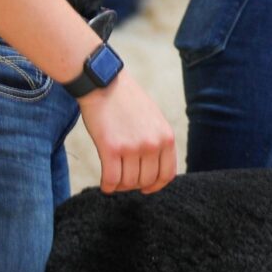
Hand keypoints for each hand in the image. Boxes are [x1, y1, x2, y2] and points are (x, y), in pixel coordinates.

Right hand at [79, 74, 177, 193]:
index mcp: (166, 137)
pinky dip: (107, 186)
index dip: (156, 186)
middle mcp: (152, 144)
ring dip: (120, 185)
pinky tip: (105, 183)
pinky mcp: (111, 148)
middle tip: (124, 179)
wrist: (103, 83)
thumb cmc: (127, 101)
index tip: (146, 188)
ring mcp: (132, 147)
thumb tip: (156, 168)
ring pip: (128, 183)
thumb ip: (158, 140)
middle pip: (146, 180)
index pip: (167, 174)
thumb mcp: (154, 118)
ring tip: (113, 178)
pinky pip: (111, 180)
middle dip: (135, 184)